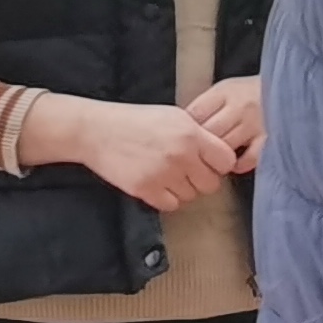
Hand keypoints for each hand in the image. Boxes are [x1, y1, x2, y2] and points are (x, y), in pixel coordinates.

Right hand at [19, 94, 238, 211]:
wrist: (95, 130)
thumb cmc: (135, 120)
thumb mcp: (174, 117)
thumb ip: (199, 135)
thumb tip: (219, 153)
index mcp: (191, 134)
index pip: (227, 160)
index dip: (219, 164)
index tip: (209, 162)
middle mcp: (181, 155)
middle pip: (211, 183)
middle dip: (202, 179)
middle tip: (187, 172)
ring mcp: (163, 174)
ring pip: (191, 196)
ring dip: (183, 189)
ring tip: (167, 175)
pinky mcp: (145, 189)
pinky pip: (171, 205)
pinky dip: (166, 198)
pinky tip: (157, 184)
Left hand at [187, 75, 264, 170]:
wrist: (294, 89)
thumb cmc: (256, 92)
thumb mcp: (229, 88)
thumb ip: (210, 104)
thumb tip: (187, 127)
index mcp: (225, 92)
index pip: (194, 114)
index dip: (187, 128)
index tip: (187, 137)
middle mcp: (239, 107)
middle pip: (207, 133)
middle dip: (200, 145)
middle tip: (198, 153)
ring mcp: (256, 125)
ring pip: (225, 147)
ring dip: (217, 156)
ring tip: (215, 160)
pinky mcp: (271, 140)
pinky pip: (248, 159)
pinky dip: (239, 165)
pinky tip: (235, 164)